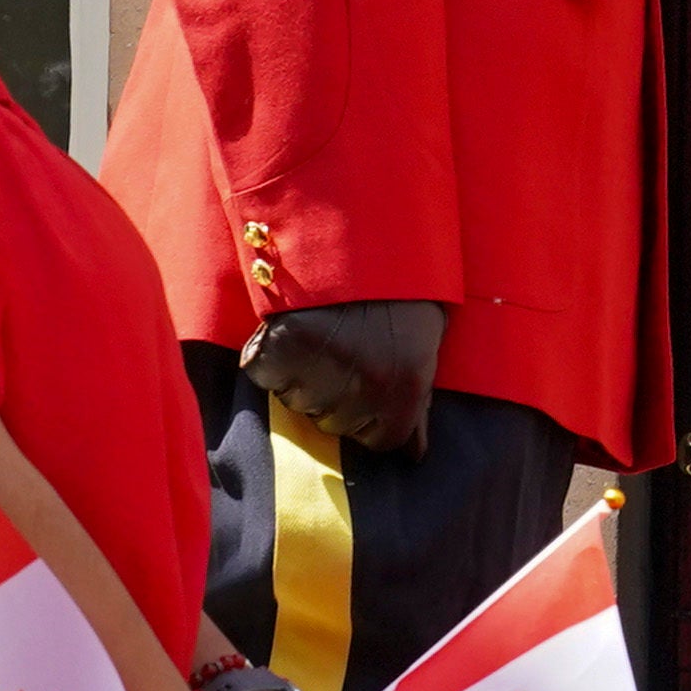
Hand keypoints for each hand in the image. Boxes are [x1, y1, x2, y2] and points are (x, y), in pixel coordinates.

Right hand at [242, 300, 448, 457]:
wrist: (361, 235)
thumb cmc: (400, 294)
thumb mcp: (423, 348)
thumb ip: (417, 406)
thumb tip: (415, 456)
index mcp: (407, 390)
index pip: (380, 441)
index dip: (372, 416)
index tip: (369, 384)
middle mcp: (366, 388)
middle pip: (335, 424)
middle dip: (337, 395)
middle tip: (344, 350)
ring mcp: (322, 370)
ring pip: (298, 403)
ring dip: (303, 378)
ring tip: (321, 337)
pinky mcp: (282, 349)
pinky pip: (266, 375)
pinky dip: (270, 358)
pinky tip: (291, 332)